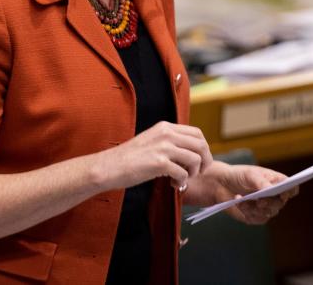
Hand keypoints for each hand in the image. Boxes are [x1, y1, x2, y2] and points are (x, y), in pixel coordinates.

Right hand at [96, 121, 212, 191]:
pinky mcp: (159, 163)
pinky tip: (172, 184)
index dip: (203, 149)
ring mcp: (163, 147)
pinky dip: (181, 182)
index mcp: (165, 127)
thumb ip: (169, 142)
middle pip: (201, 145)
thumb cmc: (129, 158)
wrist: (109, 167)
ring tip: (179, 179)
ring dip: (192, 174)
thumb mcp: (151, 141)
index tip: (198, 162)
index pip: (197, 133)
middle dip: (204, 162)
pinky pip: (183, 173)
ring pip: (196, 159)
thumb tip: (190, 152)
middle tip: (195, 173)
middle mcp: (166, 133)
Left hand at [205, 163, 297, 224]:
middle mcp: (275, 196)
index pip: (292, 189)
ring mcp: (266, 207)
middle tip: (259, 201)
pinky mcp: (257, 216)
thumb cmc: (239, 175)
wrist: (221, 184)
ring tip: (241, 199)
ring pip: (269, 212)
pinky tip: (238, 203)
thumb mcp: (250, 175)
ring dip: (254, 207)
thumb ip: (262, 183)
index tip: (282, 194)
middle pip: (280, 203)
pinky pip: (257, 219)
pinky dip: (247, 211)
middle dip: (269, 202)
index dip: (290, 192)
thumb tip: (272, 190)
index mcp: (277, 182)